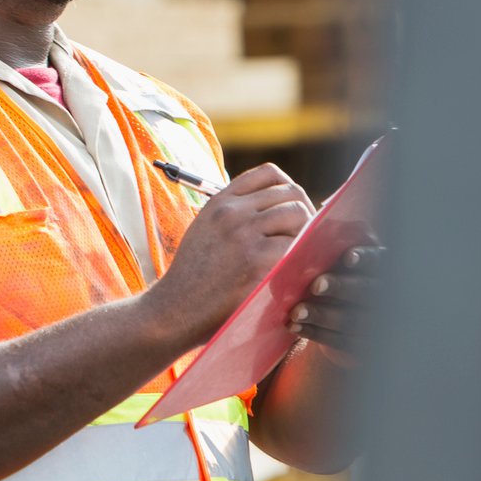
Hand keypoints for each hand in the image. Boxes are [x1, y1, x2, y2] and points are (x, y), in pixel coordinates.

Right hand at [153, 164, 314, 347]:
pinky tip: (291, 270)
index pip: (269, 173)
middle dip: (304, 213)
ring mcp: (244, 234)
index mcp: (220, 201)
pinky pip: (297, 245)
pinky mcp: (257, 261)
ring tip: (296, 254)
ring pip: (298, 215)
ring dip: (305, 234)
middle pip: (291, 193)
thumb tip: (277, 209)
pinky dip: (301, 257)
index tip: (290, 209)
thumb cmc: (194, 276)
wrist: (175, 307)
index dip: (288, 189)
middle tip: (302, 237)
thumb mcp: (205, 229)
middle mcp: (233, 212)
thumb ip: (234, 214)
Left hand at [292, 243, 382, 361]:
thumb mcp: (340, 270)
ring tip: (296, 311)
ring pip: (350, 319)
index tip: (347, 257)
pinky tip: (295, 326)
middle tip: (316, 285)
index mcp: (380, 270)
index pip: (378, 261)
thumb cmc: (338, 282)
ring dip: (321, 314)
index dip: (365, 258)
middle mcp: (384, 297)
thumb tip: (307, 254)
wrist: (346, 321)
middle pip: (365, 291)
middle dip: (340, 287)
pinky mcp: (362, 346)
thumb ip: (331, 261)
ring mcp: (376, 326)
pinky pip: (340, 341)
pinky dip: (315, 333)